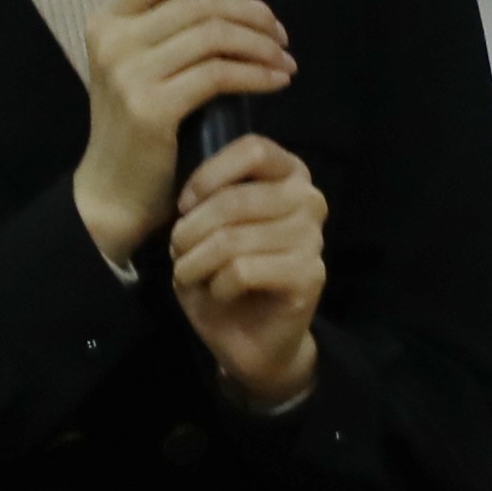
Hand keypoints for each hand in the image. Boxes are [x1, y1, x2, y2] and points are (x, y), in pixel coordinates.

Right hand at [72, 0, 291, 268]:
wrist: (114, 191)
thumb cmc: (141, 125)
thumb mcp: (147, 64)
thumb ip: (179, 22)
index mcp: (108, 21)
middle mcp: (113, 40)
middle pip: (199, 1)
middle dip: (252, 12)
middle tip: (280, 32)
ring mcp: (128, 74)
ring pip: (214, 35)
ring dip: (261, 44)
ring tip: (283, 59)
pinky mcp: (151, 107)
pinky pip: (219, 74)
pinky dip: (257, 73)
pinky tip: (276, 81)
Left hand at [167, 136, 326, 412]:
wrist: (251, 341)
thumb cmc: (224, 275)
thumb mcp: (206, 228)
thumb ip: (206, 199)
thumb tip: (192, 200)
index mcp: (288, 175)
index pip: (254, 149)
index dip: (209, 175)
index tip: (185, 205)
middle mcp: (309, 199)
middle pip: (236, 198)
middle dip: (190, 230)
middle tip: (177, 253)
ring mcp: (314, 238)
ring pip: (233, 238)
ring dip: (196, 261)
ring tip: (190, 274)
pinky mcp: (310, 276)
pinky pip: (243, 270)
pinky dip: (216, 285)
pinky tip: (218, 293)